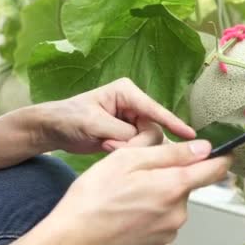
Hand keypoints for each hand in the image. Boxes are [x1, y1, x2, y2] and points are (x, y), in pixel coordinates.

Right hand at [23, 121, 231, 244]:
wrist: (73, 240)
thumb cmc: (93, 198)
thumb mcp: (127, 160)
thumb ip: (169, 152)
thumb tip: (203, 148)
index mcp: (173, 187)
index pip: (214, 170)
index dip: (221, 157)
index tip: (224, 151)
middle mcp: (177, 213)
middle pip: (186, 185)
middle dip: (169, 175)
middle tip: (137, 172)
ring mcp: (168, 233)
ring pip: (171, 202)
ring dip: (156, 194)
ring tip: (125, 194)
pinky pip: (161, 220)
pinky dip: (148, 212)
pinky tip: (125, 211)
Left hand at [37, 78, 195, 153]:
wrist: (54, 129)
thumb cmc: (69, 117)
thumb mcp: (93, 122)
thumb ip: (120, 131)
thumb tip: (141, 140)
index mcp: (126, 92)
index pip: (154, 109)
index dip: (172, 122)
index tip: (190, 135)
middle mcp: (133, 105)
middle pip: (153, 129)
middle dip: (136, 142)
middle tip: (111, 145)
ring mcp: (132, 120)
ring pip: (147, 141)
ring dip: (128, 148)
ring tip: (105, 145)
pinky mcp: (128, 134)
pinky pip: (139, 148)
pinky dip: (126, 152)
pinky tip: (108, 148)